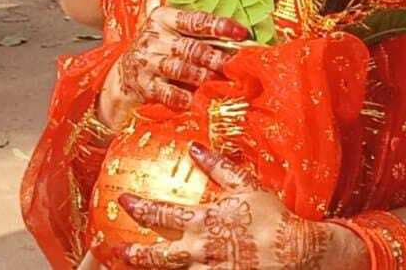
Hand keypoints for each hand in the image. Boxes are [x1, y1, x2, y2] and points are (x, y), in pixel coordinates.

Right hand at [98, 7, 243, 130]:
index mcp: (162, 18)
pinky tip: (196, 100)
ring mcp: (145, 61)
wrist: (122, 76)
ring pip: (180, 68)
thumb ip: (198, 35)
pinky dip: (183, 97)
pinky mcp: (142, 84)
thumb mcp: (172, 34)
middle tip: (234, 64)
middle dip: (215, 57)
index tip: (241, 33)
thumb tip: (237, 42)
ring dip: (202, 76)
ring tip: (219, 81)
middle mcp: (153, 37)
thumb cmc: (158, 51)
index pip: (195, 20)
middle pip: (190, 47)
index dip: (220, 26)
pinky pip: (166, 91)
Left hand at [113, 143, 358, 268]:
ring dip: (148, 269)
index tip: (122, 199)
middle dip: (133, 252)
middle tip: (113, 250)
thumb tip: (195, 148)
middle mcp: (200, 249)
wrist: (292, 251)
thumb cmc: (270, 216)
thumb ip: (219, 167)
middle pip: (157, 254)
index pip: (163, 213)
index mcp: (205, 221)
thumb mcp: (247, 185)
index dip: (139, 206)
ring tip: (128, 267)